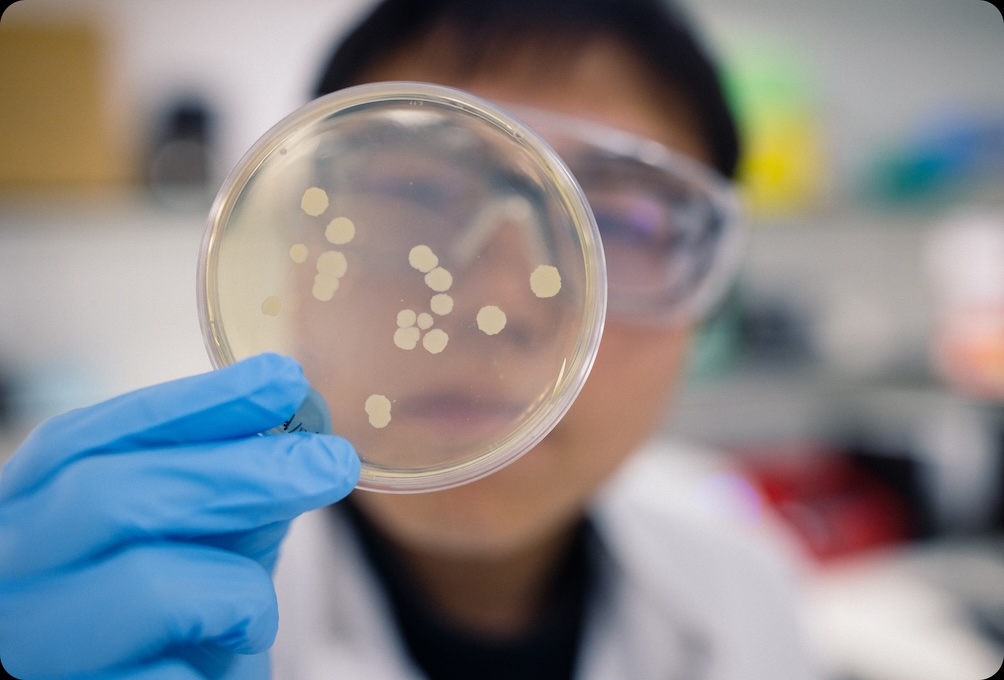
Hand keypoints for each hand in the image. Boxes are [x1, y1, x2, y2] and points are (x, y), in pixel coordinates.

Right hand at [0, 353, 359, 678]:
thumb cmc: (175, 624)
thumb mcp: (199, 542)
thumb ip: (230, 488)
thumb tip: (300, 427)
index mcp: (22, 518)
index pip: (84, 440)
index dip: (188, 404)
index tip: (283, 379)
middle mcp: (4, 579)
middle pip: (110, 494)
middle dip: (239, 471)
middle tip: (332, 463)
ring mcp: (28, 651)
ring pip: (147, 582)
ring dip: (239, 584)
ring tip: (259, 611)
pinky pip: (174, 671)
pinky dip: (231, 653)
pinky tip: (233, 654)